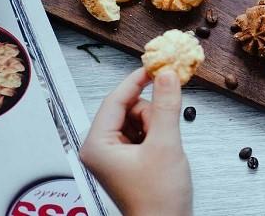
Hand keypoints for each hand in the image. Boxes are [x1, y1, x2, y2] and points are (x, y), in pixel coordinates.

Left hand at [80, 68, 191, 215]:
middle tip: (166, 121)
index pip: (114, 100)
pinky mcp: (129, 161)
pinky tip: (164, 150)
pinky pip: (143, 133)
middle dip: (150, 112)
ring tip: (164, 146)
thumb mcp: (165, 144)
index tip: (155, 65)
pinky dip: (156, 134)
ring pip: (138, 120)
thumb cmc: (158, 199)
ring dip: (155, 125)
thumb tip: (167, 75)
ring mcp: (115, 156)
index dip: (137, 81)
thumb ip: (166, 105)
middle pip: (127, 109)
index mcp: (97, 145)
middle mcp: (101, 149)